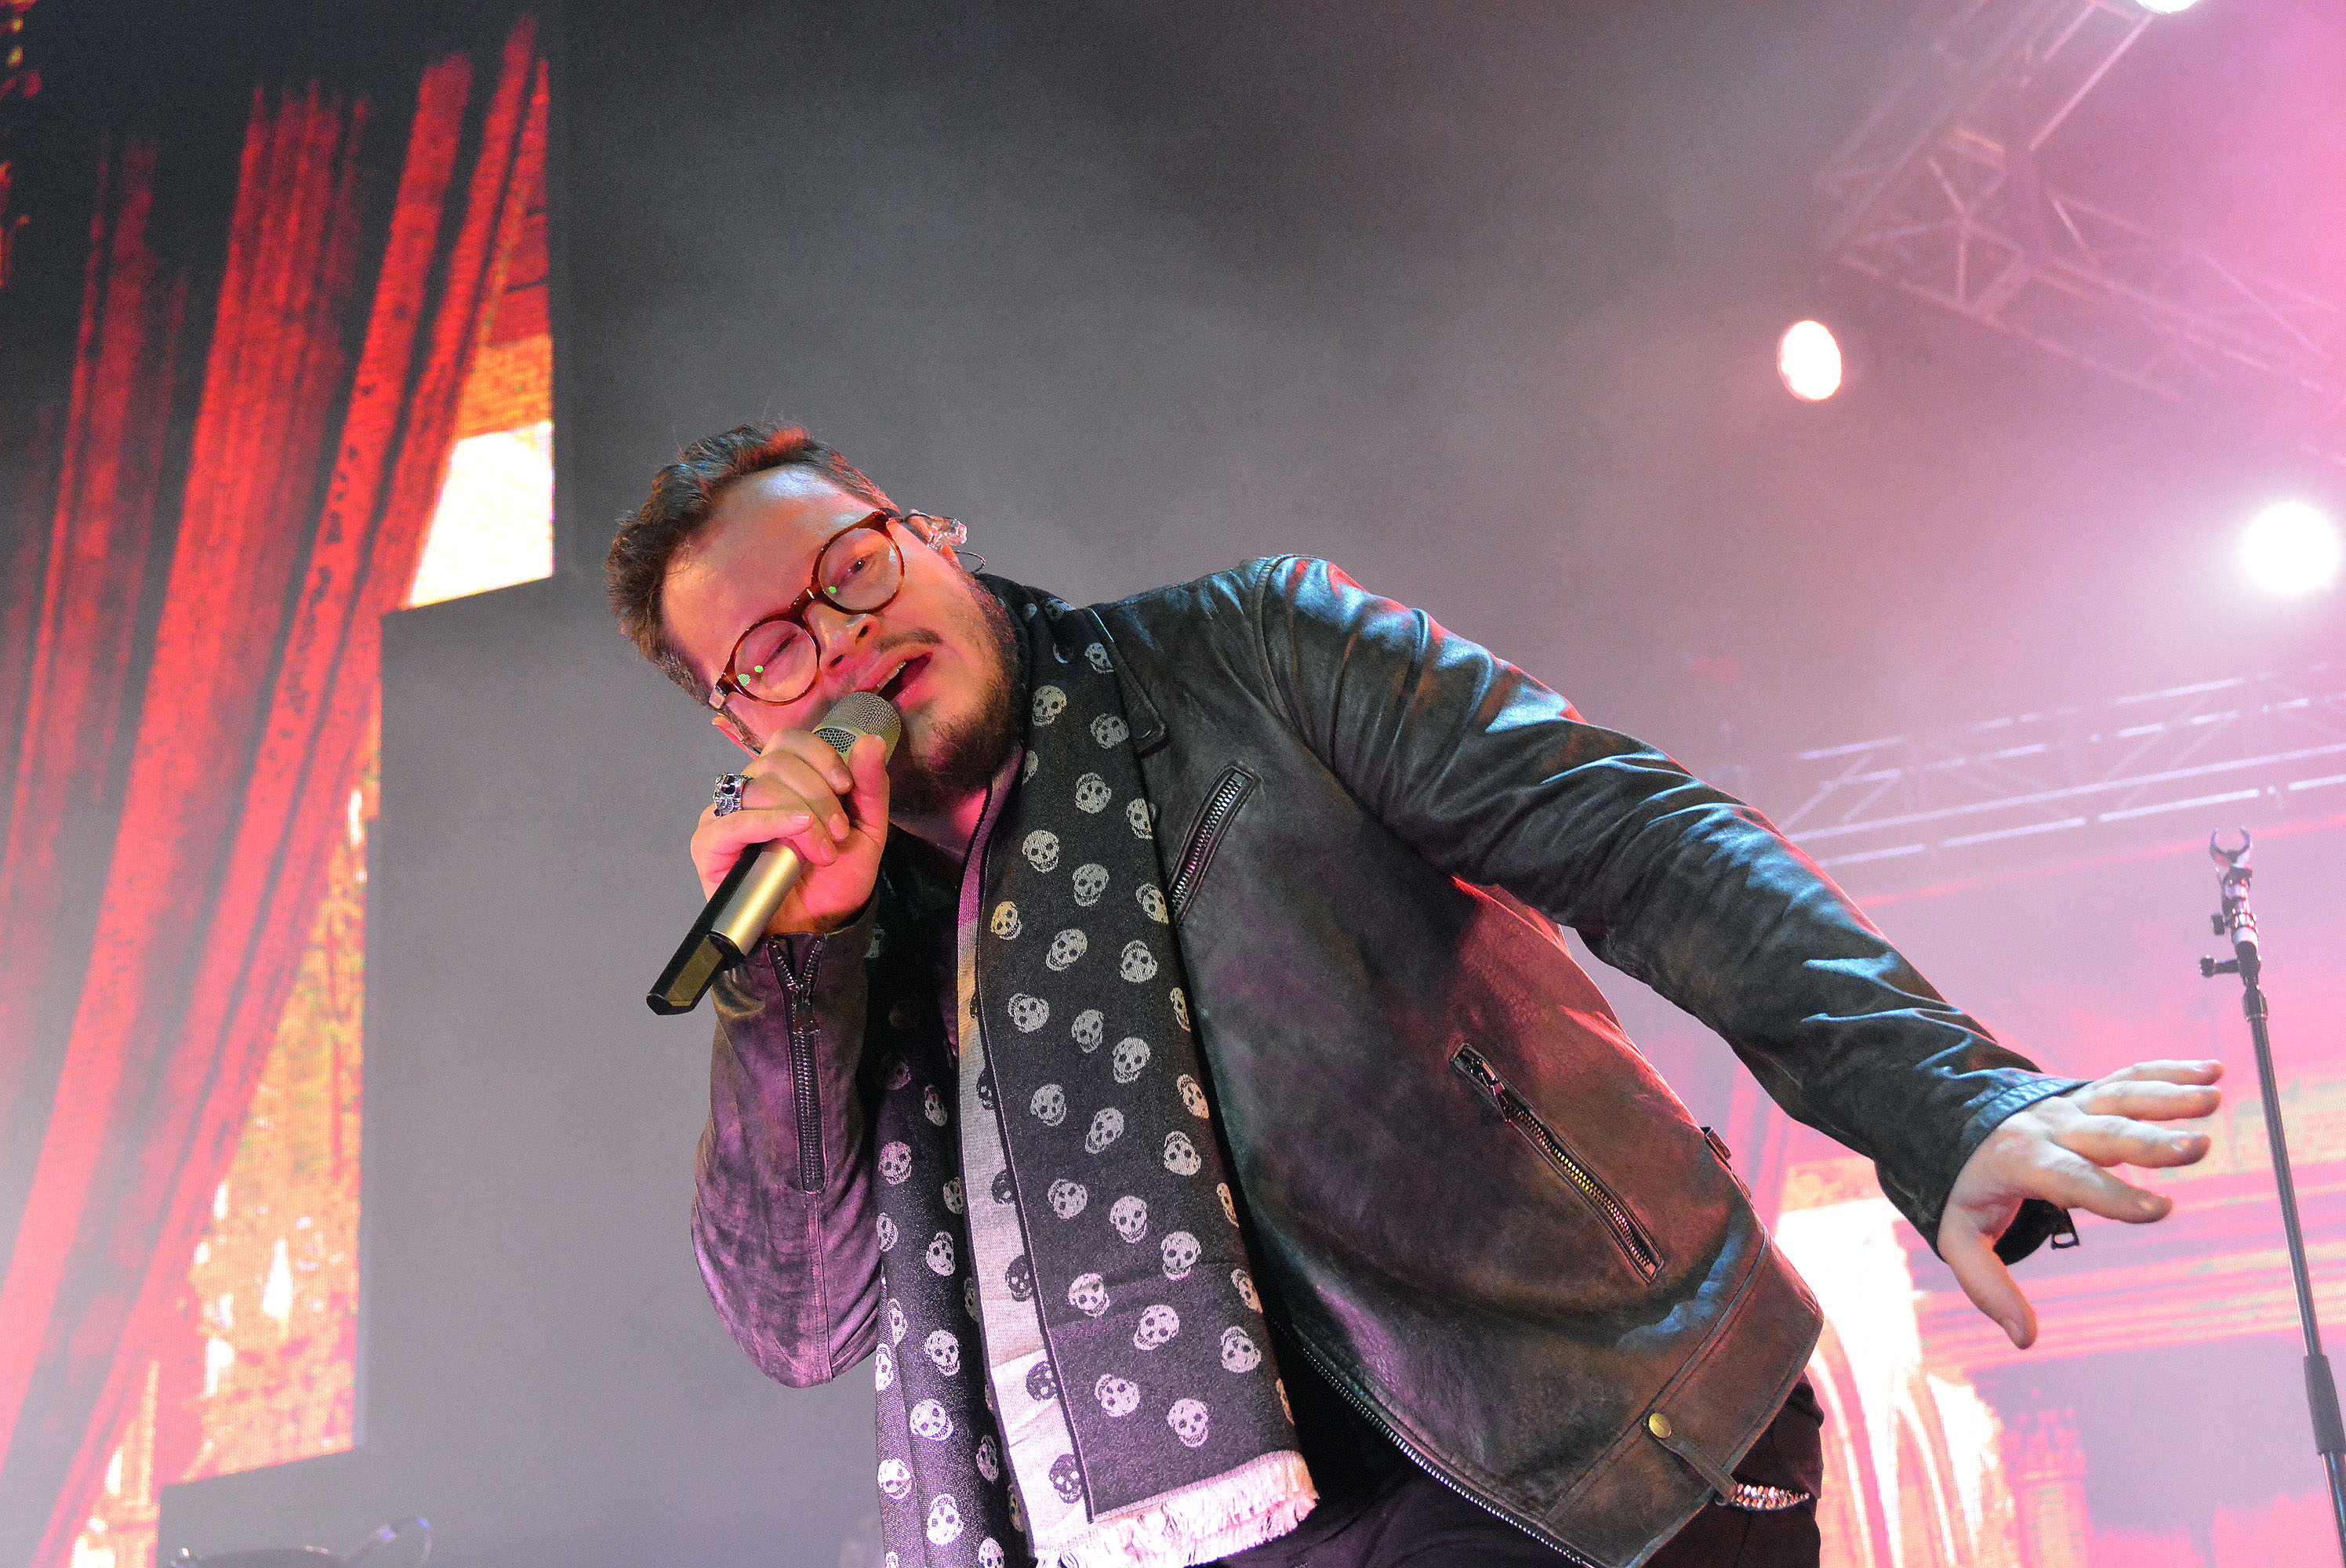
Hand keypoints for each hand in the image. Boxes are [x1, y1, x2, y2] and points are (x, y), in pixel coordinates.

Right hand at [689, 727, 891, 937]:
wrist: (817, 929)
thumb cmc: (835, 880)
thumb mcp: (867, 830)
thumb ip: (870, 786)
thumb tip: (871, 741)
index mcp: (784, 780)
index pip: (788, 740)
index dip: (819, 755)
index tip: (845, 787)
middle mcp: (750, 790)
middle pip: (777, 761)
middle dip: (818, 795)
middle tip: (837, 834)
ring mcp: (726, 814)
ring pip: (760, 786)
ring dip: (802, 815)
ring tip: (822, 851)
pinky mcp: (709, 843)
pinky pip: (734, 820)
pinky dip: (770, 822)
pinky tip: (796, 831)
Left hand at [1940, 1059, 2222, 1348]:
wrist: (1953, 1121)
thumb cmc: (1967, 1187)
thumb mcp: (1959, 1236)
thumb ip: (1987, 1286)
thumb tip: (2024, 1339)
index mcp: (2021, 1161)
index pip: (2069, 1179)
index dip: (2113, 1194)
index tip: (2162, 1209)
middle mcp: (2051, 1128)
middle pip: (2104, 1133)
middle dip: (2150, 1139)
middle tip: (2196, 1147)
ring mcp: (2072, 1106)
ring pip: (2121, 1096)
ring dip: (2167, 1096)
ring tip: (2211, 1097)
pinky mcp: (2090, 1093)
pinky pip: (2130, 1076)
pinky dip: (2169, 1070)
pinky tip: (2211, 1069)